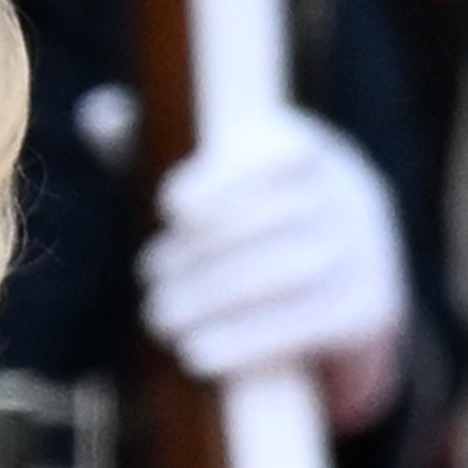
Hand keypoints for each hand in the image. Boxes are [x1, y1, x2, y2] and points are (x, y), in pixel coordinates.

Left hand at [138, 112, 409, 432]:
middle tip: (150, 277)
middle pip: (272, 218)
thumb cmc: (254, 227)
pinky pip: (304, 325)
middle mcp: (347, 191)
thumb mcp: (214, 184)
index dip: (224, 176)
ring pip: (286, 273)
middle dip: (202, 252)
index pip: (273, 149)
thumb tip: (98, 113)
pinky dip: (246, 342)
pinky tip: (199, 353)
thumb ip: (155, 147)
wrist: (349, 293)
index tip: (173, 206)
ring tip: (162, 318)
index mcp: (307, 147)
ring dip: (213, 299)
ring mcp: (367, 251)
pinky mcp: (369, 309)